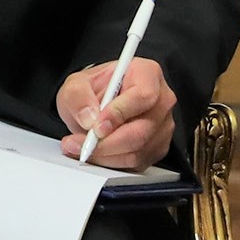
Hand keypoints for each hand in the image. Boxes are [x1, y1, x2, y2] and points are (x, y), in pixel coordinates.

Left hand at [54, 57, 175, 170]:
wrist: (97, 105)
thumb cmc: (94, 91)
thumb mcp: (76, 84)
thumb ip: (78, 96)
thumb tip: (89, 118)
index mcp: (147, 74)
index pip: (142, 96)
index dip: (119, 114)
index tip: (96, 126)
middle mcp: (162, 100)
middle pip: (141, 131)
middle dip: (106, 143)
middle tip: (81, 143)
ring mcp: (163, 126)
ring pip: (137, 152)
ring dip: (104, 155)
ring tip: (80, 147)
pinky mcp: (157, 149)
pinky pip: (135, 164)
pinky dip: (110, 162)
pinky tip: (95, 153)